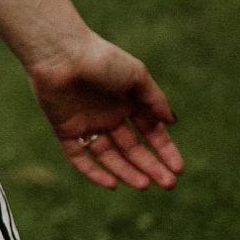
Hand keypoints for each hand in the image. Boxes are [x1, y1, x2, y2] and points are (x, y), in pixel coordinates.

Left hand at [29, 35, 182, 190]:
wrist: (61, 53)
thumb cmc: (102, 59)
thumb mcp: (137, 77)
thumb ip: (155, 100)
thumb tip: (172, 122)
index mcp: (127, 101)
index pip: (150, 132)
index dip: (165, 150)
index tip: (178, 168)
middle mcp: (108, 115)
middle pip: (132, 148)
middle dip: (150, 166)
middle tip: (168, 184)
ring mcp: (87, 124)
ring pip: (109, 155)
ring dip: (126, 171)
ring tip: (144, 185)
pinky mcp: (65, 129)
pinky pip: (79, 156)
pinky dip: (93, 172)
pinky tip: (112, 184)